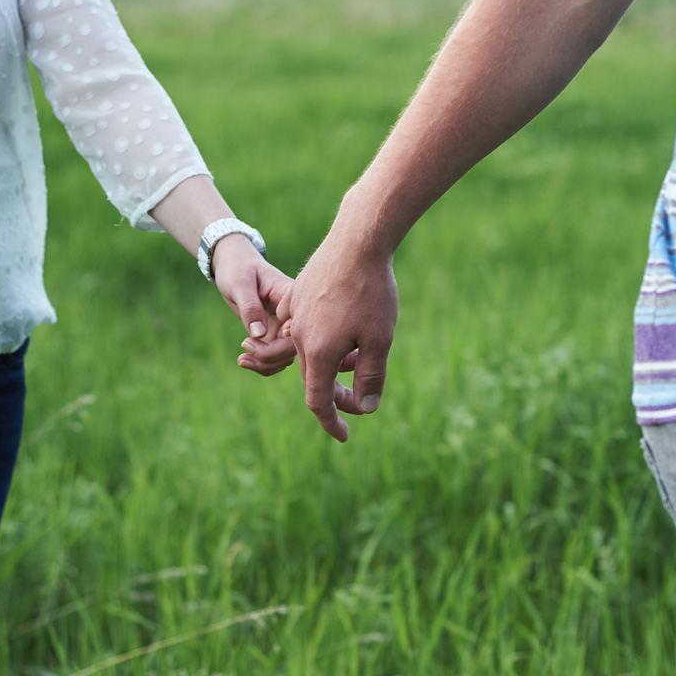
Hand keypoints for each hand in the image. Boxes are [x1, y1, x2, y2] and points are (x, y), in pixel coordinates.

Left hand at [212, 234, 298, 375]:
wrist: (233, 264)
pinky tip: (244, 358)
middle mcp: (291, 314)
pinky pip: (275, 357)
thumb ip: (250, 307)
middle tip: (244, 345)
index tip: (257, 338)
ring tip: (242, 358)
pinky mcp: (274, 333)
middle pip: (294, 347)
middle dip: (270, 356)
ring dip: (265, 364)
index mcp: (289, 298)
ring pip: (285, 357)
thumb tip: (259, 334)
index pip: (298, 327)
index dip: (284, 343)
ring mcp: (284, 326)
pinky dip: (262, 364)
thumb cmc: (237, 267)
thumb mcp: (240, 283)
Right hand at [276, 229, 396, 441]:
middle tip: (363, 398)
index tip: (344, 436)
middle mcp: (299, 336)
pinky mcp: (298, 295)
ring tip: (362, 357)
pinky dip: (326, 338)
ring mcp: (296, 314)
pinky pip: (307, 327)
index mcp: (318, 352)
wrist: (357, 239)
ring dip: (335, 363)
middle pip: (315, 377)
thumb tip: (365, 408)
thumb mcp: (380, 340)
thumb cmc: (371, 291)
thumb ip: (371, 378)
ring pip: (312, 351)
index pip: (318, 401)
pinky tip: (347, 327)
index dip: (332, 421)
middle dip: (338, 392)